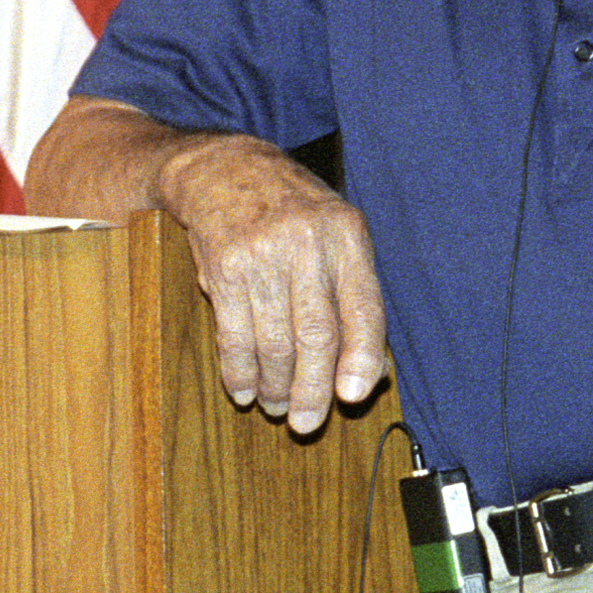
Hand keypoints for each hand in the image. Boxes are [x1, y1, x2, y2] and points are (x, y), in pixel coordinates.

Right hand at [25, 98, 390, 436]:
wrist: (224, 170)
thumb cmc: (291, 213)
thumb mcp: (334, 236)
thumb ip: (354, 295)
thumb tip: (369, 374)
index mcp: (346, 235)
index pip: (363, 308)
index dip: (360, 358)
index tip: (352, 396)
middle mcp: (306, 242)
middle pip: (316, 334)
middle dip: (311, 389)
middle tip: (306, 423)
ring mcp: (262, 254)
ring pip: (275, 342)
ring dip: (275, 386)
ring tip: (276, 405)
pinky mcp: (223, 267)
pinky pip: (234, 335)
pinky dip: (239, 371)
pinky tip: (244, 388)